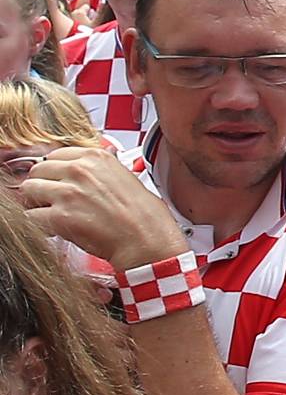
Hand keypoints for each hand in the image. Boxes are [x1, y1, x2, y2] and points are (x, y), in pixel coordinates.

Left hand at [17, 144, 186, 272]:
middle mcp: (80, 170)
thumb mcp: (125, 177)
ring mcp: (68, 192)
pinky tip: (52, 230)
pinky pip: (32, 216)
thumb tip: (83, 173)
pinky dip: (37, 224)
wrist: (146, 240)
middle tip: (49, 201)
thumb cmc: (143, 215)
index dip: (54, 172)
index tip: (56, 182)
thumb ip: (99, 171)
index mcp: (96, 157)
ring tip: (48, 215)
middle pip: (38, 170)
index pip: (55, 155)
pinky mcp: (60, 217)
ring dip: (35, 203)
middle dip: (41, 186)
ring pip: (29, 190)